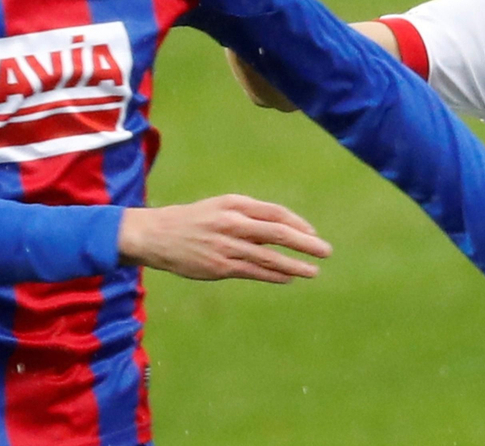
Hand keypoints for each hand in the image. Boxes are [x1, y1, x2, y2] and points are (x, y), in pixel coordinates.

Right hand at [117, 195, 330, 282]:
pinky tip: (287, 279)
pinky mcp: (220, 268)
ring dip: (294, 266)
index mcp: (236, 205)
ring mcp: (227, 247)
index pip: (276, 213)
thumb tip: (280, 229)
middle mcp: (234, 224)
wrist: (158, 235)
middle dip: (306, 243)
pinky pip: (253, 273)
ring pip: (269, 258)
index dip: (299, 224)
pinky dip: (273, 276)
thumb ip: (249, 216)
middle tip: (326, 251)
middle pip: (278, 234)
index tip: (313, 233)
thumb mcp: (221, 206)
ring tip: (313, 271)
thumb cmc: (194, 219)